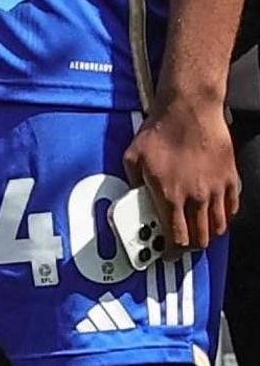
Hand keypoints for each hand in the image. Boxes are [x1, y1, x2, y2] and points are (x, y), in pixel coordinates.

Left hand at [128, 96, 240, 252]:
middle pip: (201, 236)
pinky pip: (233, 206)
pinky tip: (220, 214)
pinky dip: (227, 214)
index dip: (172, 251)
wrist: (188, 111)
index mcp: (169, 197)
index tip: (169, 254)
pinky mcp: (230, 178)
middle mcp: (195, 197)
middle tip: (187, 245)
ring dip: (211, 233)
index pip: (175, 237)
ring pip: (219, 225)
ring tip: (204, 233)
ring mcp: (216, 189)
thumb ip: (133, 183)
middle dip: (193, 245)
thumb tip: (134, 197)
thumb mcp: (133, 158)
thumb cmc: (160, 131)